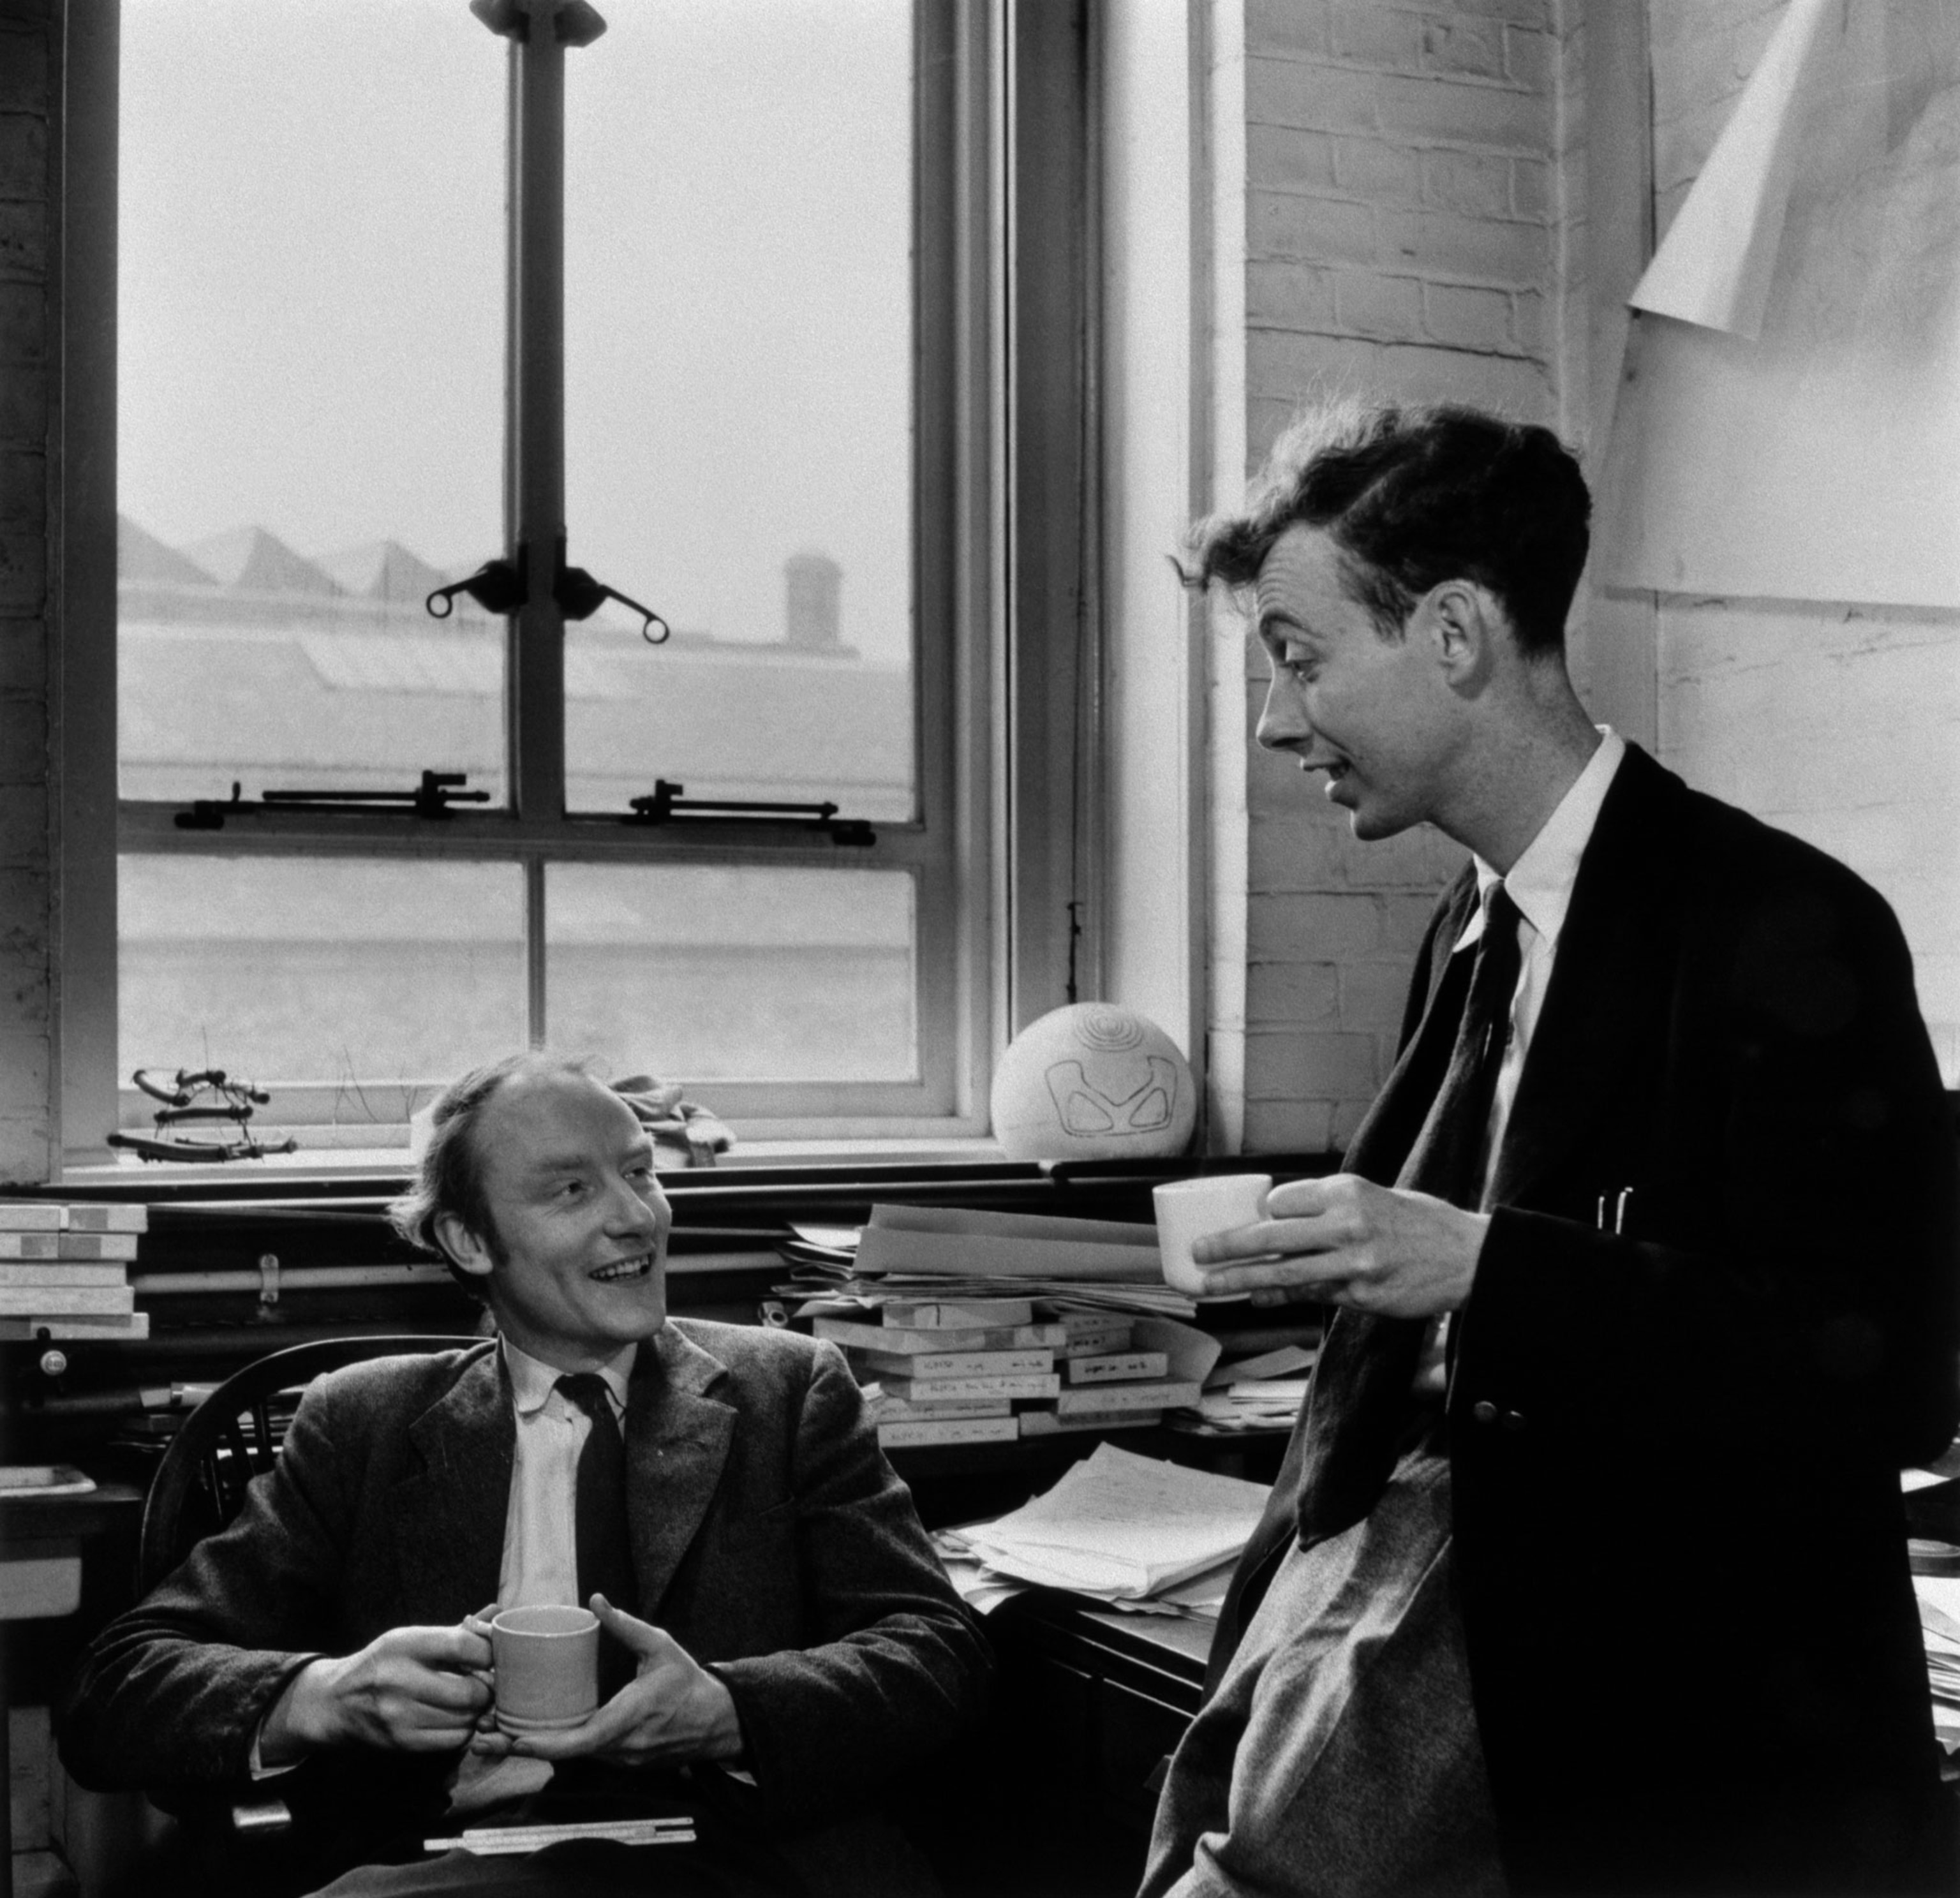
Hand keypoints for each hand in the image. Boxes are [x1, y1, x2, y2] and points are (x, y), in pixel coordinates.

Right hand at [262, 1615, 492, 1761]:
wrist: (336, 1702)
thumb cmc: (385, 1663)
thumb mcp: (412, 1638)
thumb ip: (457, 1632)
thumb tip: (498, 1614)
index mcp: (405, 1644)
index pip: (463, 1646)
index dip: (488, 1653)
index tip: (493, 1657)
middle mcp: (399, 1679)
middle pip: (470, 1692)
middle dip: (487, 1689)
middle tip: (488, 1685)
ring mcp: (398, 1715)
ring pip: (465, 1719)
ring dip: (477, 1712)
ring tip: (471, 1701)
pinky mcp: (401, 1743)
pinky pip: (452, 1741)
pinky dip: (463, 1730)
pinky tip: (456, 1719)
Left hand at [508, 1594, 744, 1768]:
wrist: (715, 1721)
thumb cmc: (686, 1682)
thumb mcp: (660, 1647)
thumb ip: (626, 1626)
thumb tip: (595, 1600)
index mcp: (628, 1719)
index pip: (581, 1741)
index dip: (546, 1743)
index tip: (514, 1738)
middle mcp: (619, 1747)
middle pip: (564, 1754)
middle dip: (523, 1744)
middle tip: (482, 1735)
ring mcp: (619, 1760)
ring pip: (571, 1757)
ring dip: (536, 1746)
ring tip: (496, 1732)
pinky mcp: (620, 1762)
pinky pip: (583, 1756)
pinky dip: (556, 1747)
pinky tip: (531, 1735)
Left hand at [1191, 1173, 1490, 1317]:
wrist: (1470, 1258)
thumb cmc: (1419, 1224)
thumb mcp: (1375, 1196)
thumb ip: (1329, 1207)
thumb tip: (1276, 1219)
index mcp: (1347, 1190)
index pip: (1282, 1201)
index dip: (1262, 1214)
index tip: (1252, 1222)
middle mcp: (1347, 1224)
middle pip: (1272, 1236)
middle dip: (1228, 1245)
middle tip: (1196, 1253)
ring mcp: (1355, 1263)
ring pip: (1285, 1273)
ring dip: (1241, 1280)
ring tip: (1209, 1285)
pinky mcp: (1363, 1295)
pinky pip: (1312, 1296)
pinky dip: (1281, 1297)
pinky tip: (1259, 1299)